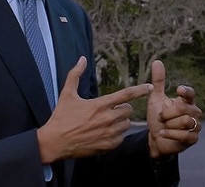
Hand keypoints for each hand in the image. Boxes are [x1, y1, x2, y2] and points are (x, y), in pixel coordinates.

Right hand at [37, 56, 152, 162]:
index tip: (150, 87)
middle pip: (128, 110)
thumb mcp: (67, 94)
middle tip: (110, 110)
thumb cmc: (61, 117)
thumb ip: (75, 75)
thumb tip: (82, 59)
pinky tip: (104, 134)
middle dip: (122, 109)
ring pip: (126, 125)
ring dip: (120, 122)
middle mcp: (107, 119)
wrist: (54, 143)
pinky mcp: (107, 146)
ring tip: (106, 123)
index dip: (140, 89)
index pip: (126, 94)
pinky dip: (116, 136)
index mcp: (100, 105)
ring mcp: (108, 133)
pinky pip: (121, 138)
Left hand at [146, 60, 201, 157]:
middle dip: (167, 114)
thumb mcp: (155, 99)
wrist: (156, 139)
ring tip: (164, 127)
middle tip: (161, 117)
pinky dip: (170, 134)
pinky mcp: (194, 138)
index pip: (190, 93)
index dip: (186, 91)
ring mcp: (196, 125)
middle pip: (184, 108)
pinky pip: (184, 135)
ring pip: (185, 122)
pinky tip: (164, 133)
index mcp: (187, 101)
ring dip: (168, 125)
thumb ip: (158, 81)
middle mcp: (194, 112)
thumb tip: (157, 61)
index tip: (178, 90)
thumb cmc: (158, 118)